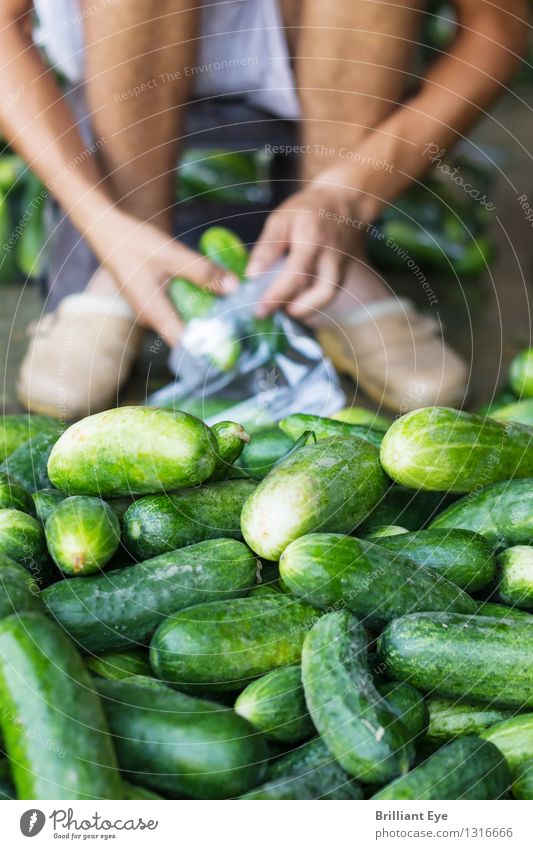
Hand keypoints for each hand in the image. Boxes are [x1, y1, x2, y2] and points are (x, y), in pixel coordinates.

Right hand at [91, 210, 239, 345]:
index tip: (232, 344)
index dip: (208, 347)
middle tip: (240, 324)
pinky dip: (194, 306)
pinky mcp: (152, 301)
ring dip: (204, 317)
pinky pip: (176, 311)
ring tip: (231, 310)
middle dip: (212, 331)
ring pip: (182, 322)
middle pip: (186, 335)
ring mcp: (150, 311)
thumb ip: (204, 272)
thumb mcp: (174, 255)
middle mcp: (151, 318)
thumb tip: (235, 288)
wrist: (108, 231)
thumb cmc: (135, 243)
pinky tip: (211, 295)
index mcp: (154, 313)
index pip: (184, 344)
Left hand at [247, 184, 365, 319]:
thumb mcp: (281, 220)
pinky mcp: (343, 275)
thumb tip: (251, 276)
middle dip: (295, 309)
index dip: (278, 295)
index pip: (297, 274)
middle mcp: (332, 257)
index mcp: (313, 240)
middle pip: (321, 293)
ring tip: (280, 305)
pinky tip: (292, 300)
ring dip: (302, 309)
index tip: (260, 309)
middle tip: (270, 309)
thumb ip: (266, 248)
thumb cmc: (307, 211)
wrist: (344, 204)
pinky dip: (309, 303)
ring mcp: (341, 268)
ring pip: (326, 298)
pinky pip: (326, 296)